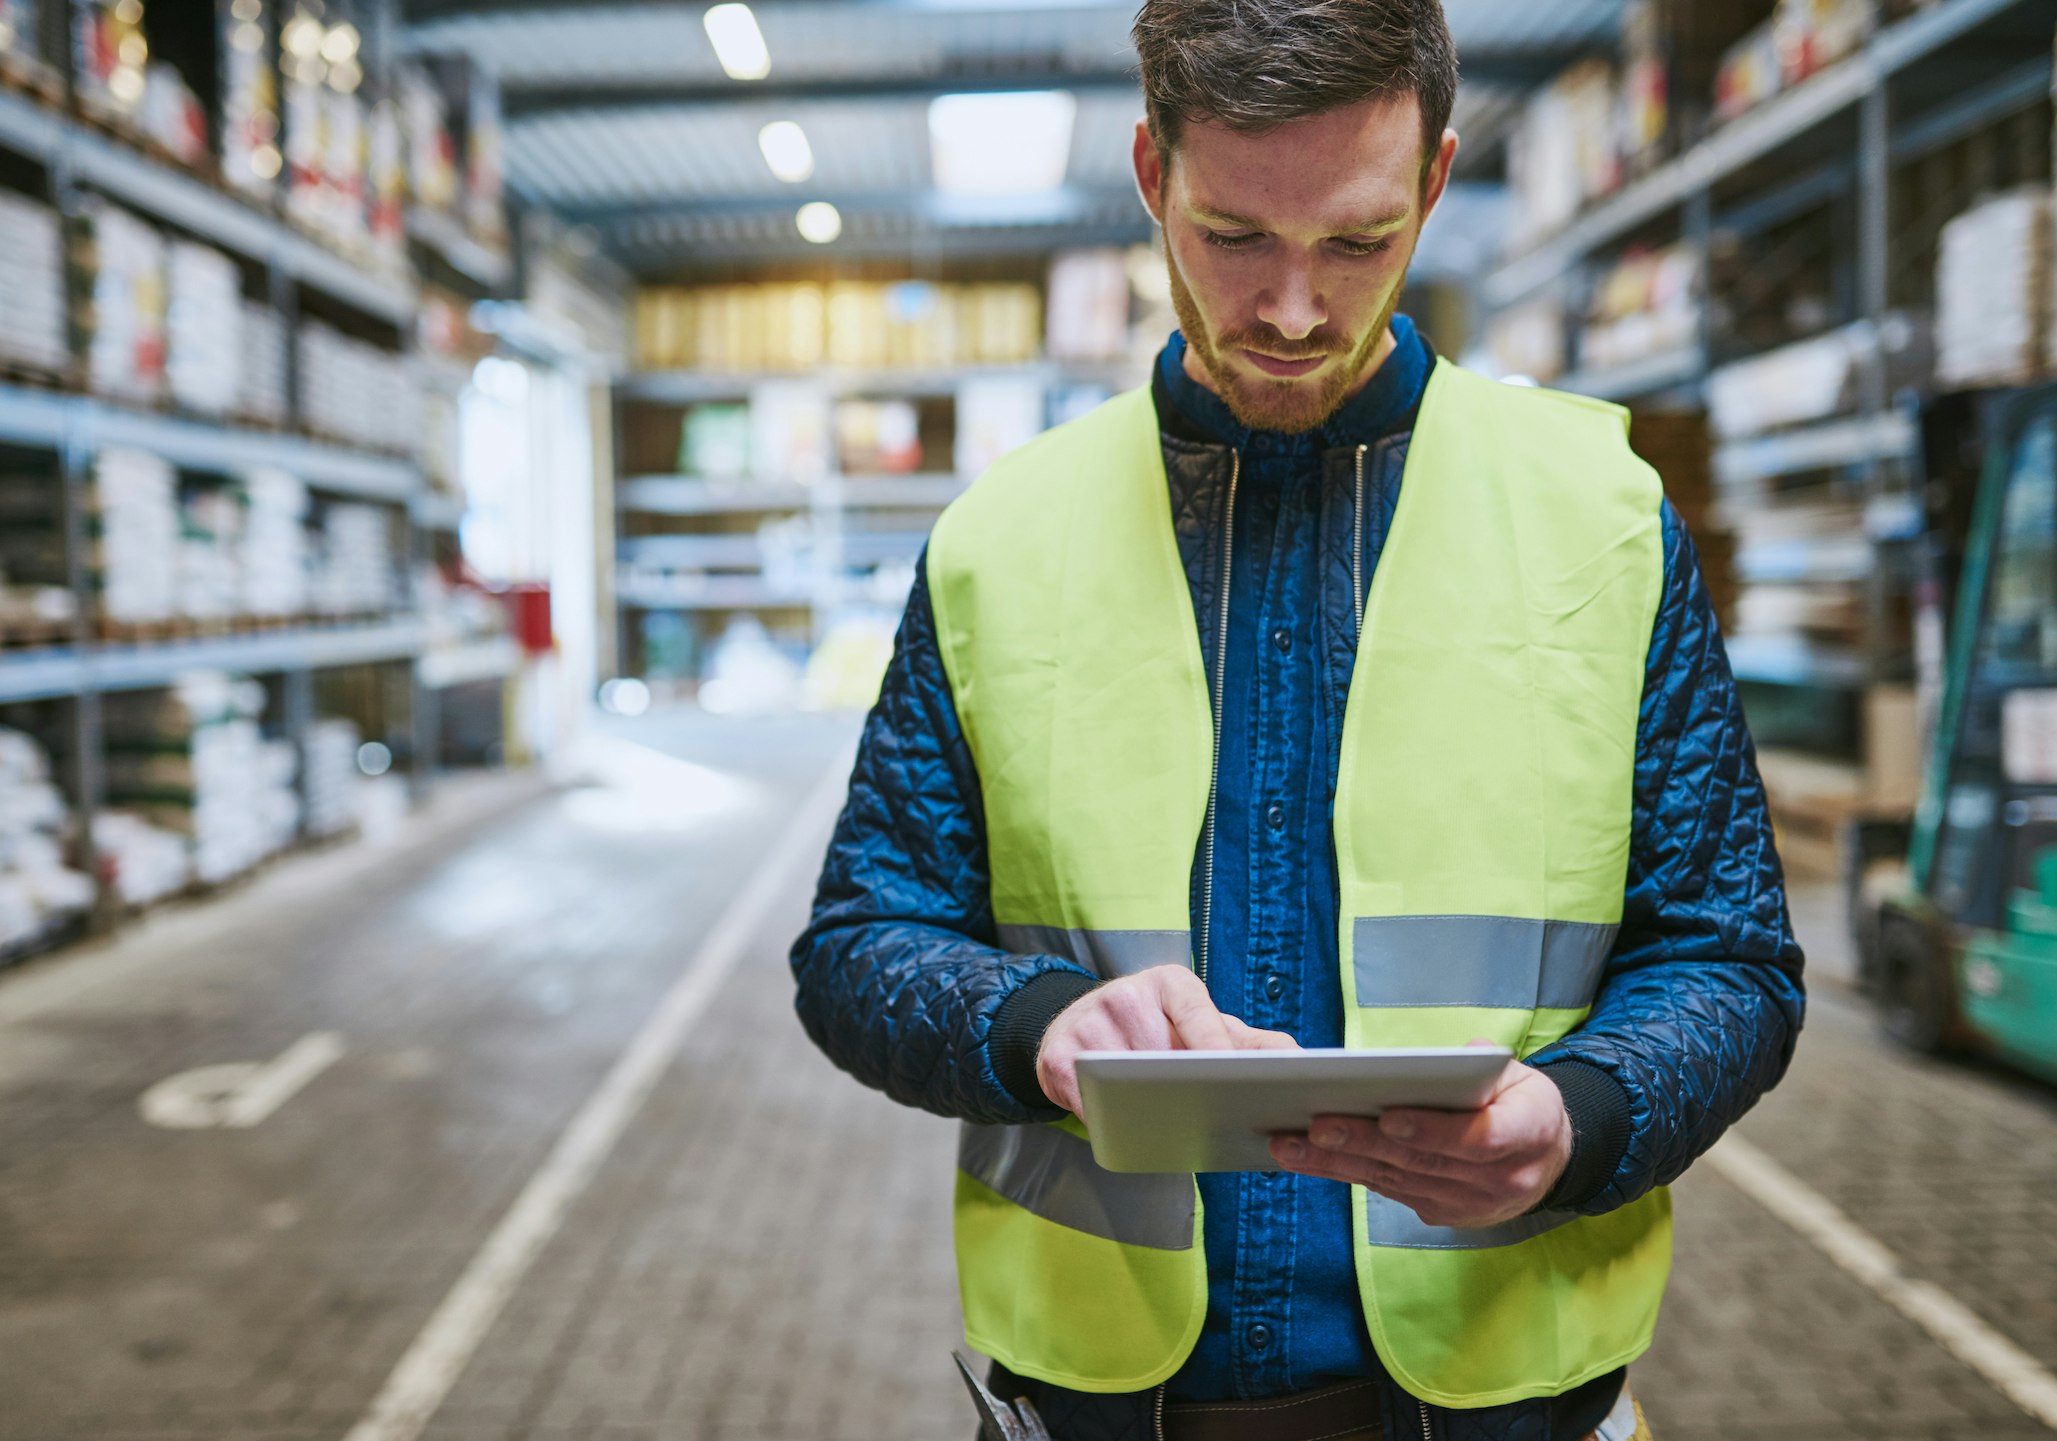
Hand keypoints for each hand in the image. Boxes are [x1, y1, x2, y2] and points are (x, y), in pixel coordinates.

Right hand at [1036, 964, 1297, 1117]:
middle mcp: (1126, 995)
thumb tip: (1301, 1061)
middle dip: (1185, 1087)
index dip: (1216, 1045)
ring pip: (1125, 1080)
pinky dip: (1109, 1119)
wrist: (1074, 1025)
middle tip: (1213, 1117)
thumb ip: (1249, 1042)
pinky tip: (1126, 1128)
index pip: (1197, 1011)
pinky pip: (1089, 1099)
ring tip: (1170, 1126)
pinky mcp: (1057, 1055)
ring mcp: (1088, 1024)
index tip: (1234, 1077)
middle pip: (1161, 1052)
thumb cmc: (1152, 1028)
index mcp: (1169, 983)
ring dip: (1147, 1109)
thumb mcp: (1198, 1022)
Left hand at [1268, 1042, 1571, 1227]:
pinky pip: (1391, 1192)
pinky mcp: (1443, 1213)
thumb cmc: (1523, 1105)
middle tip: (1315, 1125)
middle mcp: (1503, 1178)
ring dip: (1340, 1164)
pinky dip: (1348, 1174)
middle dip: (1364, 1143)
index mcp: (1530, 1133)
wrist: (1546, 1160)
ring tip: (1292, 1144)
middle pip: (1424, 1162)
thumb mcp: (1521, 1075)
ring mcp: (1472, 1204)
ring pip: (1397, 1181)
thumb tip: (1461, 1057)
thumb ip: (1489, 1064)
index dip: (1433, 1130)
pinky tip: (1311, 1159)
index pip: (1480, 1138)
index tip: (1389, 1117)